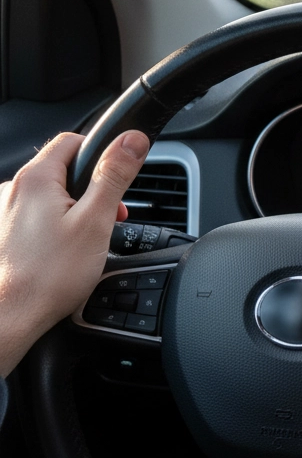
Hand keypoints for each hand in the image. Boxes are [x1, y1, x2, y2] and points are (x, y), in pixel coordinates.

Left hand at [0, 130, 149, 376]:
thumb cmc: (50, 275)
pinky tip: (65, 251)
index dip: (102, 153)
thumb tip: (133, 140)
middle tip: (110, 216)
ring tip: (88, 239)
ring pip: (51, 196)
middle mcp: (13, 190)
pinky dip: (56, 225)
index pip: (73, 141)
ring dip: (75, 209)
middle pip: (63, 170)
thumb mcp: (95, 220)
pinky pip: (37, 217)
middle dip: (93, 188)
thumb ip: (115, 175)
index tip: (119, 175)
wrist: (11, 317)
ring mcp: (5, 213)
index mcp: (36, 179)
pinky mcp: (4, 234)